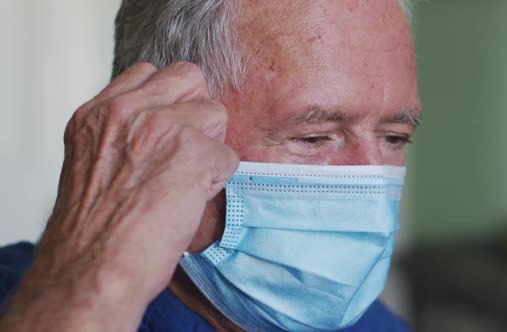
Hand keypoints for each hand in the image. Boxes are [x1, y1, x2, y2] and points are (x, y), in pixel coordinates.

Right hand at [0, 62, 238, 330]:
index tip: (170, 127)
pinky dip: (219, 179)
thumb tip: (166, 126)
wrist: (95, 269)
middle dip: (194, 111)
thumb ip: (124, 134)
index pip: (149, 73)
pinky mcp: (194, 152)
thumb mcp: (94, 162)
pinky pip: (228, 155)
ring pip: (215, 113)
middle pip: (189, 78)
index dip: (168, 99)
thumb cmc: (96, 229)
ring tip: (188, 181)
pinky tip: (194, 200)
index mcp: (99, 113)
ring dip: (210, 147)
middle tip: (187, 150)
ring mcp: (161, 127)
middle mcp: (128, 111)